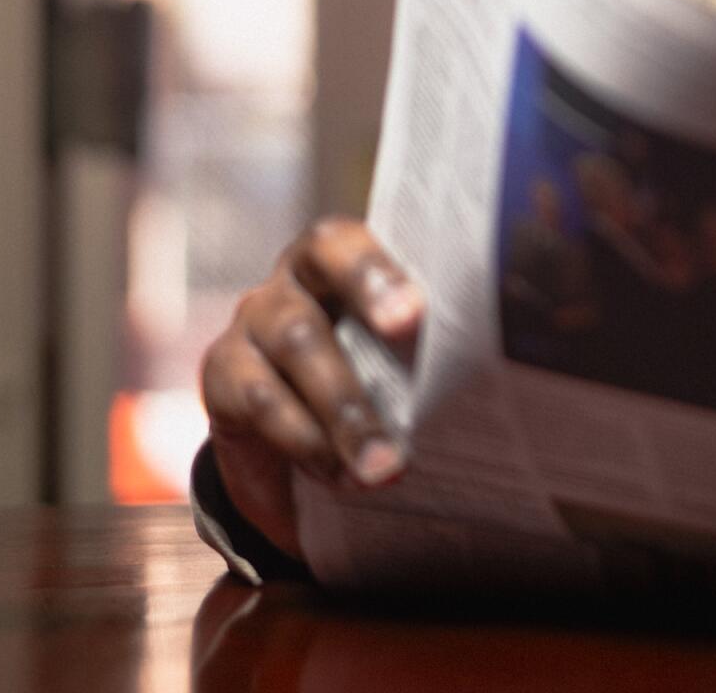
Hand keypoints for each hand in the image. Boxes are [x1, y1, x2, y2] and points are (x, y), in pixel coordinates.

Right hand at [199, 217, 423, 559]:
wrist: (287, 450)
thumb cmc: (371, 383)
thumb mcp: (397, 361)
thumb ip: (429, 350)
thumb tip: (493, 381)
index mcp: (342, 261)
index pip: (349, 240)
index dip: (378, 268)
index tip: (415, 309)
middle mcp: (293, 280)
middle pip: (322, 275)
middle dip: (371, 302)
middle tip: (411, 334)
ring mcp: (253, 323)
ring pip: (298, 342)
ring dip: (346, 407)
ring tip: (385, 464)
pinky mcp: (222, 373)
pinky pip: (261, 400)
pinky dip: (306, 441)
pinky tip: (340, 475)